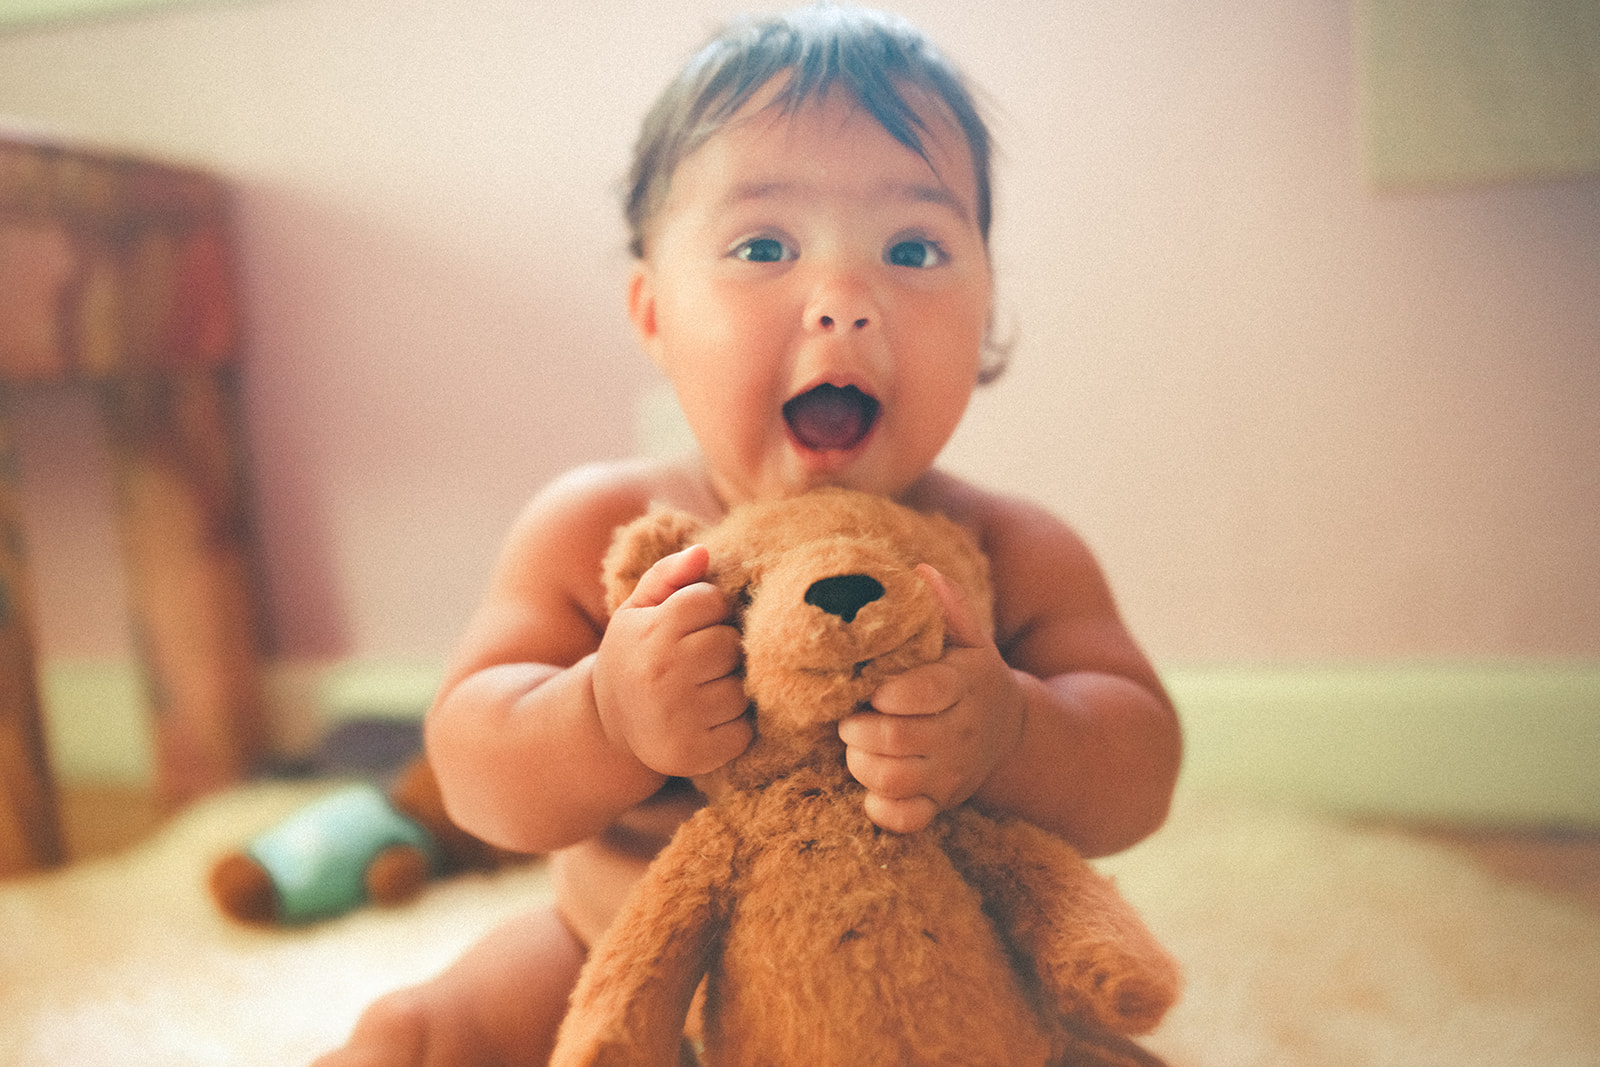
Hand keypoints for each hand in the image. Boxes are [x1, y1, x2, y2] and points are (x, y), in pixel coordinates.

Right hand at [592, 545, 752, 776]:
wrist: (607, 722)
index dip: (710, 609)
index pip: (712, 601)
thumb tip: (704, 552)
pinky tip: (708, 719)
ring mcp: (679, 718)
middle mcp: (663, 675)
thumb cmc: (634, 653)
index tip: (693, 624)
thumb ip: (668, 575)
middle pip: (731, 644)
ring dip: (732, 687)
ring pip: (742, 688)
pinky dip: (735, 725)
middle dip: (723, 648)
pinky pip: (744, 729)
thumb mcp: (637, 609)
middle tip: (700, 660)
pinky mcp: (695, 755)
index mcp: (650, 633)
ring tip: (703, 689)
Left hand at [838, 564, 1025, 833]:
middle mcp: (961, 732)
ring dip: (860, 763)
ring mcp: (952, 774)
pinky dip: (881, 806)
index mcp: (964, 685)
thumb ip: (948, 607)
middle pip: (895, 738)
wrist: (1011, 734)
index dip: (889, 693)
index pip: (925, 692)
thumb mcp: (969, 639)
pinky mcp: (942, 804)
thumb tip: (920, 571)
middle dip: (857, 728)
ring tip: (856, 745)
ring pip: (892, 778)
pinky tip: (874, 784)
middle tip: (849, 717)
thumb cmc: (971, 676)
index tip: (873, 690)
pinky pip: (905, 819)